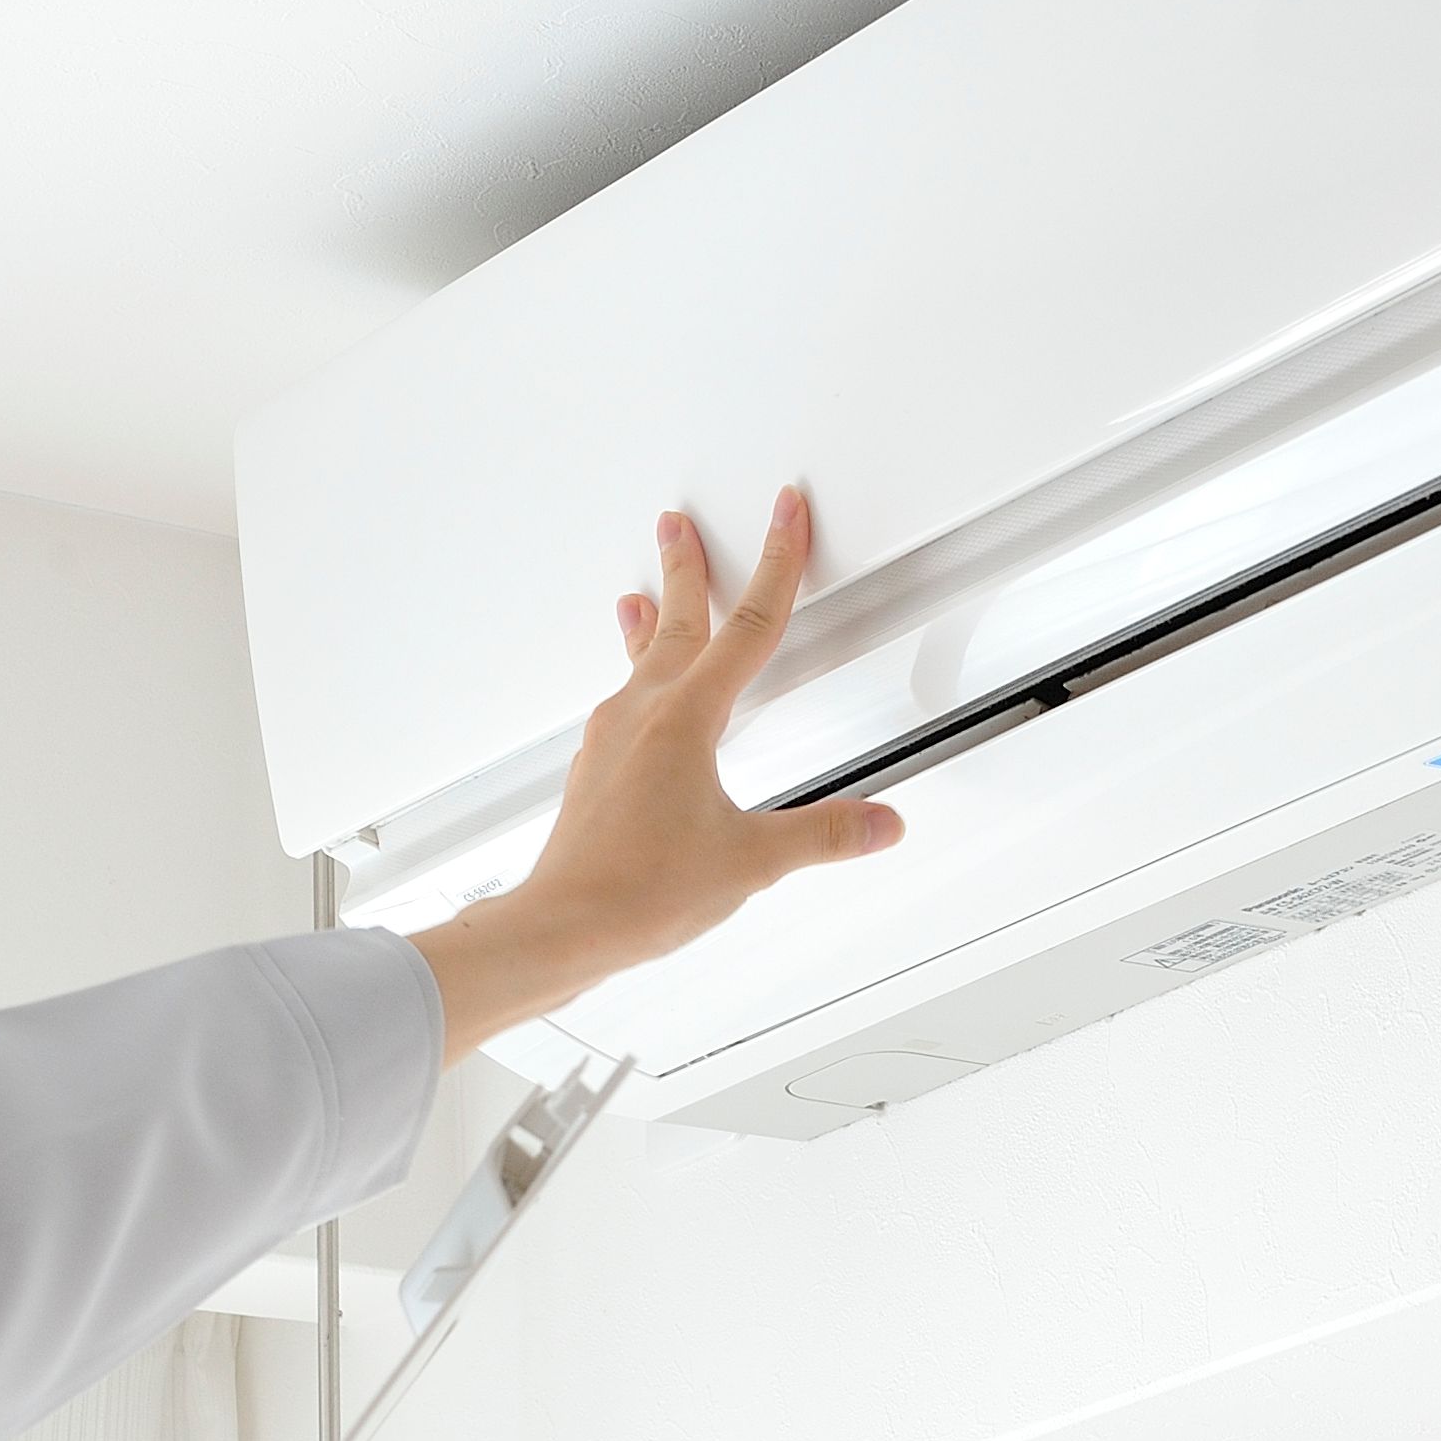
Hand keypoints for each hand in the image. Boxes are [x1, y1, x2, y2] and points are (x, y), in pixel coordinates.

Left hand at [410, 486, 905, 1060]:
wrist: (561, 925)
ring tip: (642, 594)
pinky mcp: (595, 770)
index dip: (778, 562)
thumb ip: (823, 836)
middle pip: (678, 621)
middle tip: (678, 523)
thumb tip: (879, 822)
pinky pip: (622, 702)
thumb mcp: (751, 862)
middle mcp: (640, 716)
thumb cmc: (639, 891)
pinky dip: (636, 676)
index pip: (749, 624)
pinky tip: (635, 698)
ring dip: (654, 619)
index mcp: (686, 719)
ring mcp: (610, 740)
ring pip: (642, 660)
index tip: (785, 515)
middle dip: (688, 566)